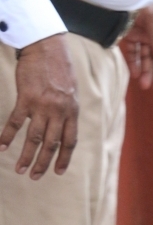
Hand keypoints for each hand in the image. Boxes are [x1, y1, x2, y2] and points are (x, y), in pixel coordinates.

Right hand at [0, 33, 77, 177]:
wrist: (47, 47)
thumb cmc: (59, 68)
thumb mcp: (71, 91)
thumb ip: (68, 110)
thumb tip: (62, 127)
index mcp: (72, 110)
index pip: (70, 141)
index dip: (64, 158)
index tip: (57, 172)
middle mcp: (59, 111)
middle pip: (51, 144)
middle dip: (43, 163)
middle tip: (35, 177)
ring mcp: (42, 105)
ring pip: (34, 138)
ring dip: (26, 156)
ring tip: (20, 169)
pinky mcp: (26, 98)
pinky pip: (15, 122)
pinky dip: (7, 136)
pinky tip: (2, 146)